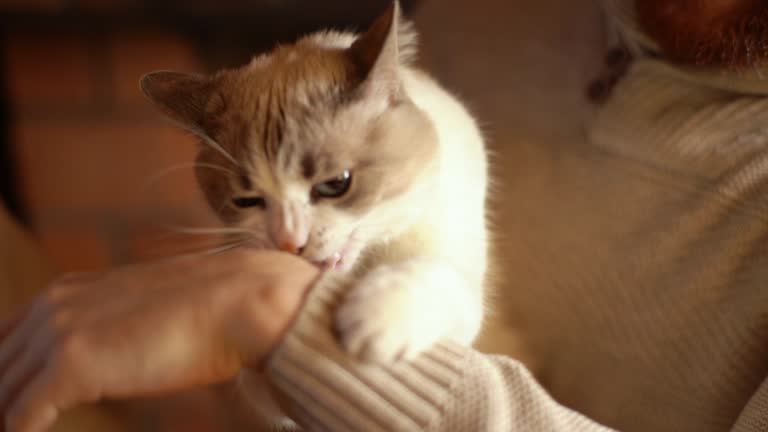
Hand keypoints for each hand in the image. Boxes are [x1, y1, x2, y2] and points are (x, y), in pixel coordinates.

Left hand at [0, 249, 318, 431]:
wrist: (238, 301)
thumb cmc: (206, 309)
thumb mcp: (139, 310)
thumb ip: (108, 327)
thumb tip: (109, 356)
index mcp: (65, 291)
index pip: (4, 340)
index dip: (5, 375)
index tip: (13, 401)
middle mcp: (52, 306)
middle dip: (3, 396)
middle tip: (13, 422)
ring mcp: (59, 333)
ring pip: (3, 391)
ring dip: (8, 416)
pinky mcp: (72, 365)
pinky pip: (20, 416)